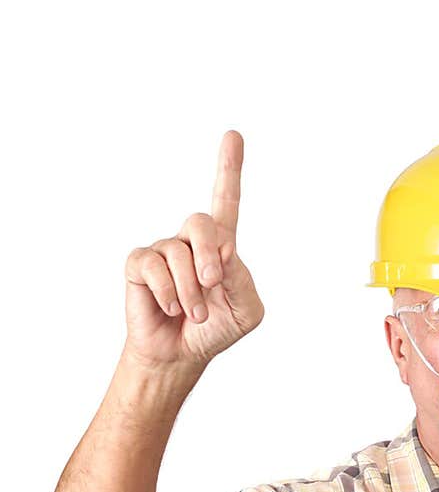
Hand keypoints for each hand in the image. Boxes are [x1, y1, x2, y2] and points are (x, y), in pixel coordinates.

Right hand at [121, 129, 263, 371]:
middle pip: (201, 222)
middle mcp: (189, 242)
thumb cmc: (216, 329)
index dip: (229, 169)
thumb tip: (223, 249)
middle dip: (209, 256)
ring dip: (191, 292)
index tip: (233, 135)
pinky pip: (153, 267)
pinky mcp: (139, 265)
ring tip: (194, 314)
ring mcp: (163, 251)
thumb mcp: (246, 311)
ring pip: (178, 254)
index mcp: (220, 247)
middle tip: (213, 283)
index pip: (226, 201)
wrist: (182, 356)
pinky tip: (170, 308)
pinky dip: (168, 293)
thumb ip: (243, 280)